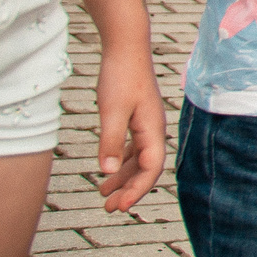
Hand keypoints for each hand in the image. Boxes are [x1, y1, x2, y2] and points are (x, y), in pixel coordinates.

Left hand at [94, 52, 166, 211]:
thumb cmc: (121, 76)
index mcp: (153, 129)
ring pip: (138, 160)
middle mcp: (153, 130)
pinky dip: (121, 162)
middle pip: (146, 168)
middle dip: (129, 190)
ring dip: (123, 178)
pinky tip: (108, 169)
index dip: (138, 190)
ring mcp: (146, 124)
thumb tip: (106, 171)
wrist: (126, 48)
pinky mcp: (137, 118)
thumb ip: (110, 141)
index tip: (121, 206)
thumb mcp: (111, 111)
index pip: (151, 168)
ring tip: (103, 194)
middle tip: (108, 208)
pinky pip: (132, 148)